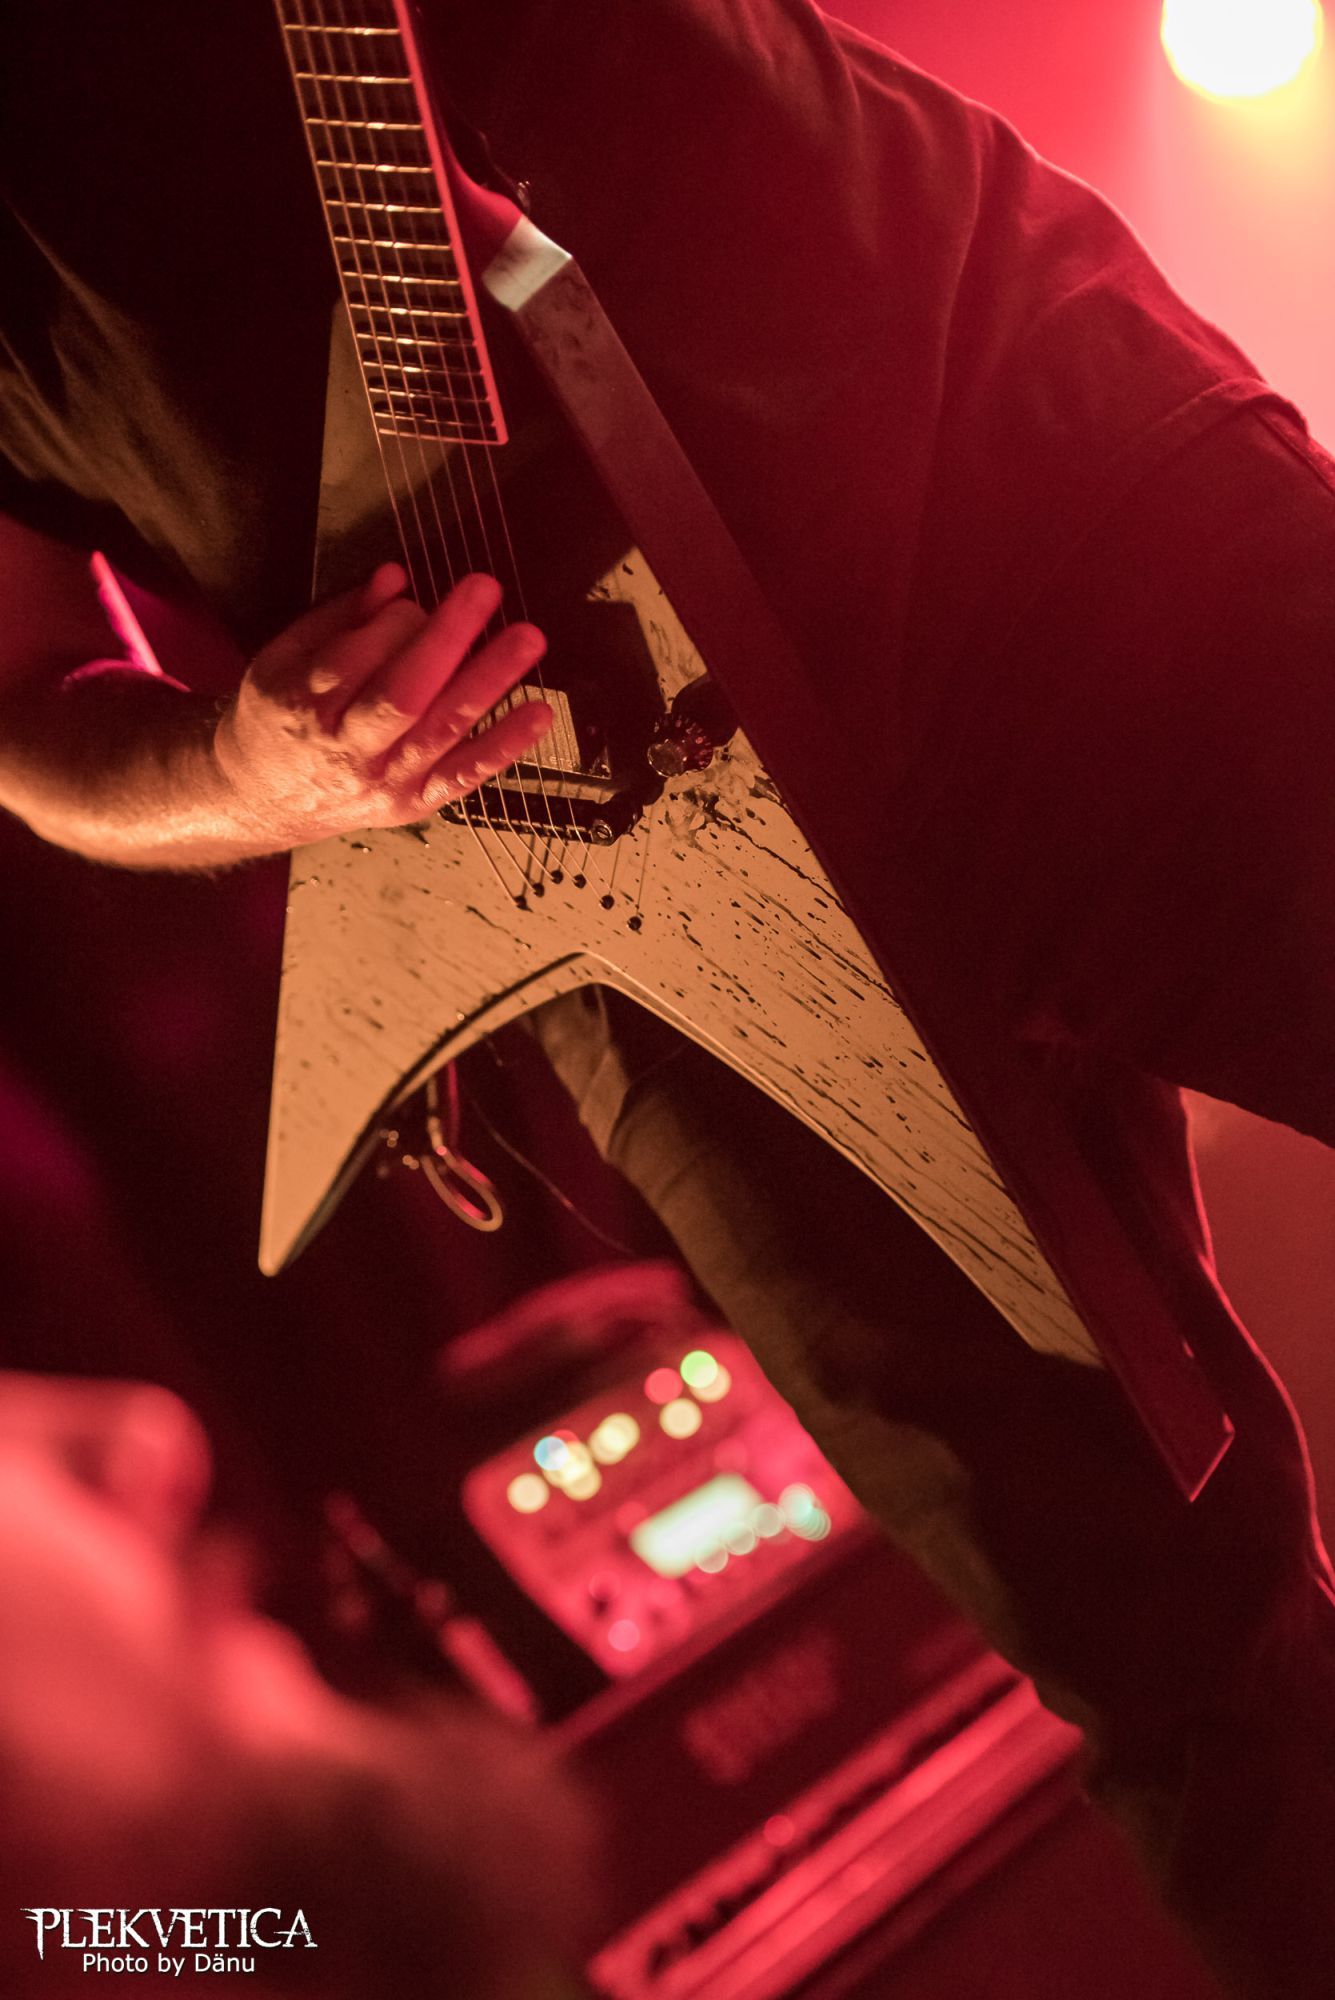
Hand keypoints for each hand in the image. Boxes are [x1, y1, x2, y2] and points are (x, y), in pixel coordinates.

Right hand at [213, 564, 549, 846]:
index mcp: (304, 701)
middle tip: (484, 588)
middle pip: (403, 694)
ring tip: (527, 639)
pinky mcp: (415, 803)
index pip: (358, 655)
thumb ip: (337, 616)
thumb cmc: (279, 716)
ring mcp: (384, 780)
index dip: (396, 622)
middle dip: (448, 637)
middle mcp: (346, 747)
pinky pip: (465, 775)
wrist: (266, 799)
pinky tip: (539, 712)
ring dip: (489, 681)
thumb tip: (394, 577)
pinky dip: (505, 745)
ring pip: (442, 729)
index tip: (416, 602)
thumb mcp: (282, 657)